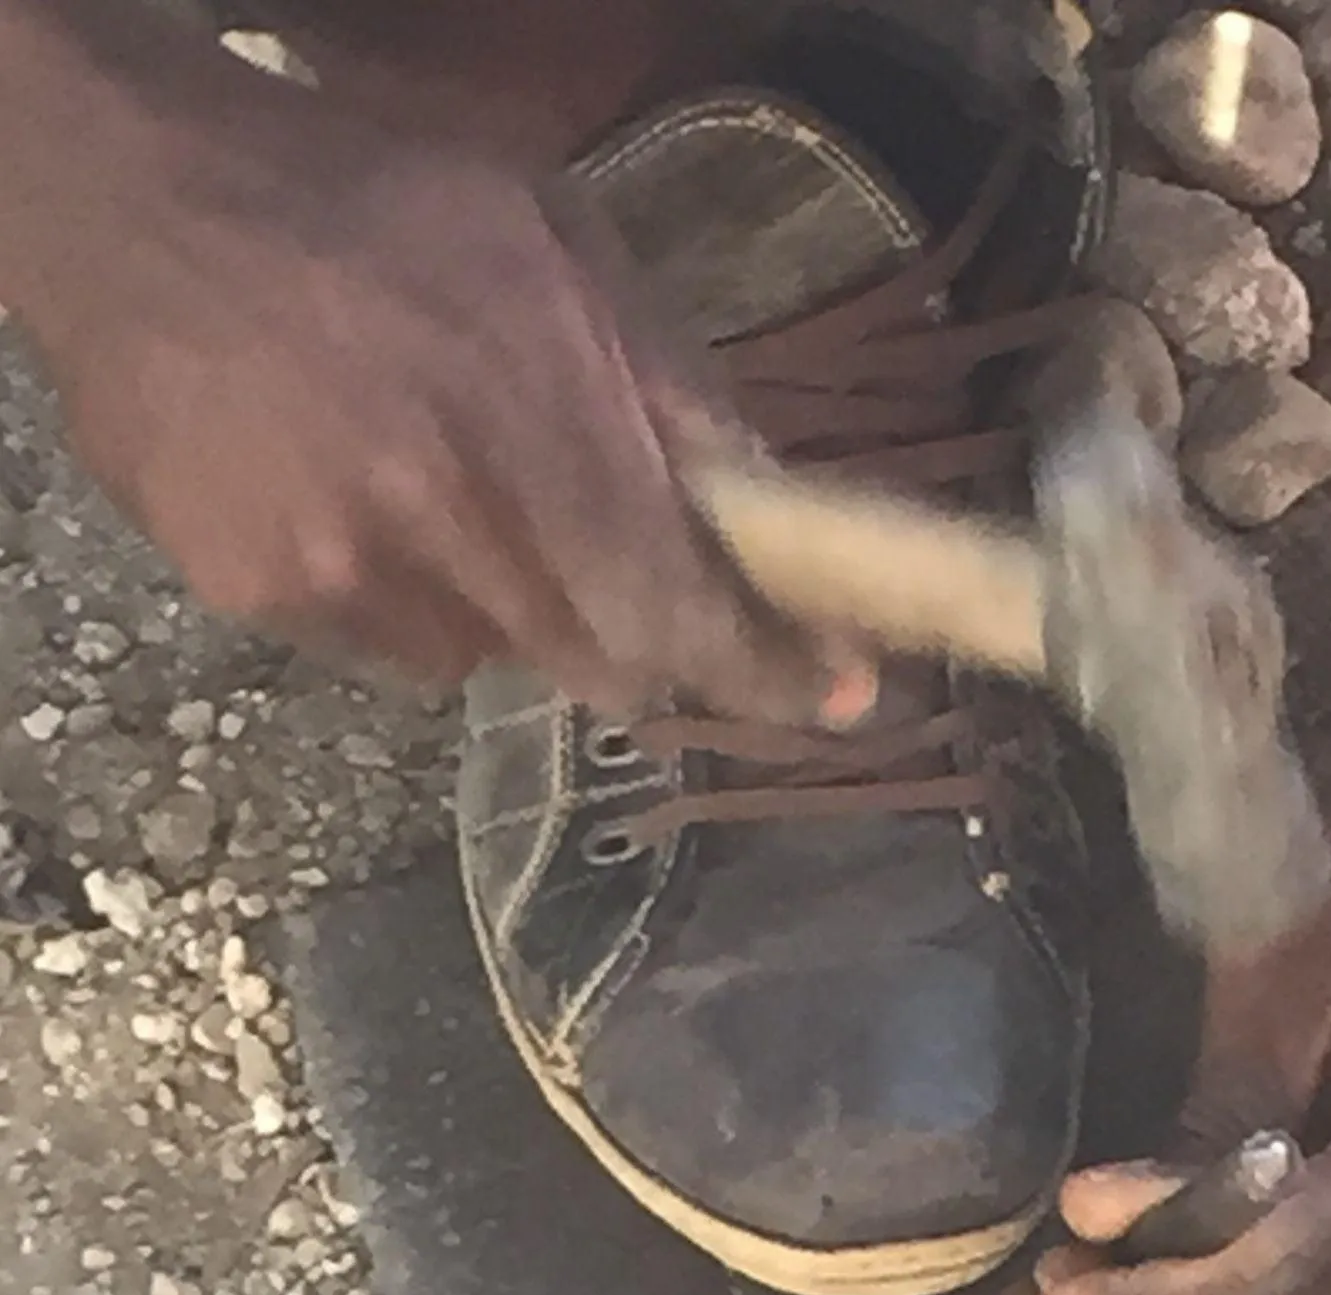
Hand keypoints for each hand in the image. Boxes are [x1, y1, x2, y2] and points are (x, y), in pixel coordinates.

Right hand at [13, 67, 872, 725]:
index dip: (772, 673)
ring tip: (463, 491)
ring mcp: (347, 575)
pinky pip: (399, 647)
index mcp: (536, 421)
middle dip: (647, 637)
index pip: (686, 610)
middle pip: (606, 668)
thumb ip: (679, 398)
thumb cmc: (379, 204)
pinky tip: (374, 500)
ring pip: (500, 660)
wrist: (137, 203)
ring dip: (523, 607)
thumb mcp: (563, 251)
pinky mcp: (266, 600)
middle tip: (640, 573)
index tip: (839, 699)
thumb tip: (774, 517)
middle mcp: (447, 522)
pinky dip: (421, 600)